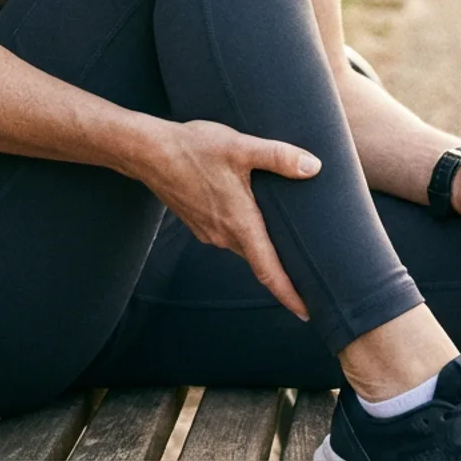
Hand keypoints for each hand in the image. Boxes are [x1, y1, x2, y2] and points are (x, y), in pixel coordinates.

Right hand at [136, 119, 320, 320]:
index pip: (269, 270)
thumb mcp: (241, 147)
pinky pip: (229, 235)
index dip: (289, 294)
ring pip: (244, 247)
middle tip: (310, 280)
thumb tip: (313, 166)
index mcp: (239, 223)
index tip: (308, 313)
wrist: (148, 152)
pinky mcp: (198, 222)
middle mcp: (224, 235)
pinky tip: (253, 219)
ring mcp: (209, 231)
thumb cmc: (194, 149)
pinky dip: (245, 235)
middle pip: (259, 262)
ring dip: (263, 250)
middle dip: (283, 273)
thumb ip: (278, 156)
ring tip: (286, 247)